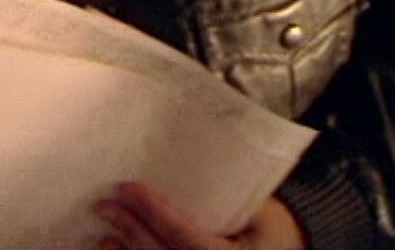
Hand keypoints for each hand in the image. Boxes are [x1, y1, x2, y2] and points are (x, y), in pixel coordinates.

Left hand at [94, 183, 306, 249]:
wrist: (289, 249)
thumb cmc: (273, 225)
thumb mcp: (258, 207)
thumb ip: (222, 195)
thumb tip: (176, 154)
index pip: (189, 240)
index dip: (156, 214)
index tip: (129, 187)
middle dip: (133, 233)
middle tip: (105, 206)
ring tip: (105, 237)